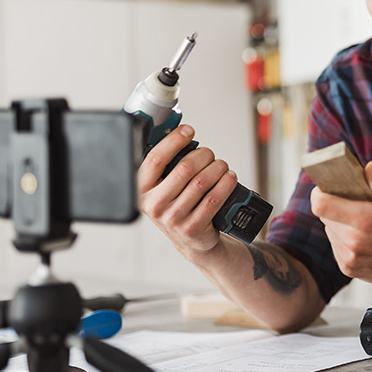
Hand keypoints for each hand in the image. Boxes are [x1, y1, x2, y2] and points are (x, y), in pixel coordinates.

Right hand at [138, 124, 237, 256]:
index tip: (188, 131)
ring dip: (218, 167)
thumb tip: (179, 131)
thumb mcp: (161, 186)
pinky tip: (229, 178)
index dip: (174, 140)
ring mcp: (173, 218)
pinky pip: (214, 199)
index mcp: (142, 189)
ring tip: (221, 165)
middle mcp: (155, 205)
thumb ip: (166, 163)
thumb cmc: (176, 205)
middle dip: (203, 155)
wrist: (189, 240)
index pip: (155, 158)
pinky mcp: (193, 227)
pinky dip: (226, 183)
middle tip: (210, 154)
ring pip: (202, 182)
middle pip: (184, 168)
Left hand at [310, 161, 371, 283]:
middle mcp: (353, 242)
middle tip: (355, 202)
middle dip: (335, 205)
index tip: (329, 187)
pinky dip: (344, 238)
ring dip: (340, 222)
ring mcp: (349, 258)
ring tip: (362, 220)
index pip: (321, 204)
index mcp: (365, 220)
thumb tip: (370, 169)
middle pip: (324, 215)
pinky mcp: (349, 268)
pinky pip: (336, 245)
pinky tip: (363, 236)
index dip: (321, 192)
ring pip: (330, 230)